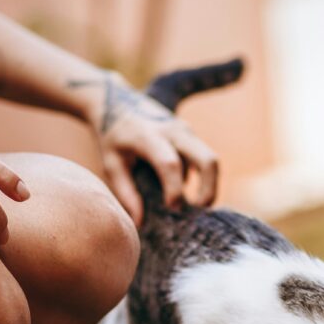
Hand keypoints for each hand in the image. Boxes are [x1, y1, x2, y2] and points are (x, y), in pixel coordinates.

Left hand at [85, 74, 218, 224]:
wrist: (117, 101)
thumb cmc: (112, 137)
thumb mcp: (111, 164)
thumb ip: (126, 192)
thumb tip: (140, 222)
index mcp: (148, 137)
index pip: (170, 164)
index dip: (175, 189)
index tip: (172, 208)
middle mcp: (173, 131)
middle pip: (208, 160)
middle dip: (210, 189)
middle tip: (199, 210)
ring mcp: (186, 130)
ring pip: (211, 160)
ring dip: (209, 185)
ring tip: (195, 205)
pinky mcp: (190, 133)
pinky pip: (203, 158)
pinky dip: (201, 178)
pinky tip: (182, 189)